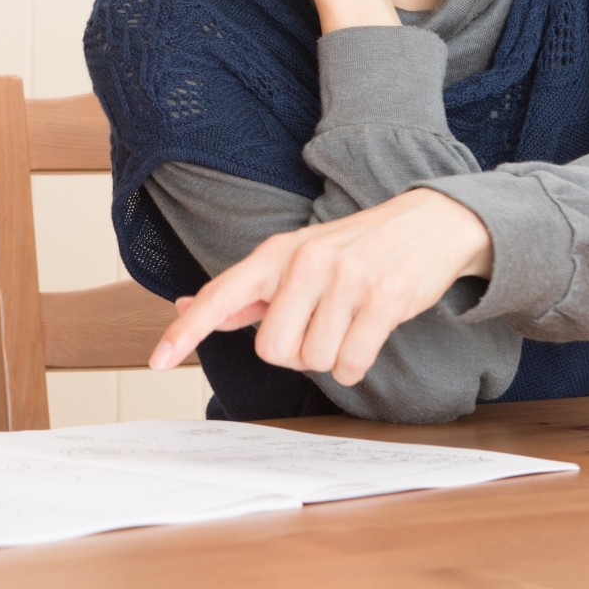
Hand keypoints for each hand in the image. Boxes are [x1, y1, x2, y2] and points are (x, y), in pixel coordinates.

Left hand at [149, 188, 493, 385]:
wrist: (430, 223)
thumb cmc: (355, 249)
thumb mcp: (296, 259)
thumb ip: (246, 292)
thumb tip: (189, 308)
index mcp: (276, 253)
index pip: (220, 294)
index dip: (186, 331)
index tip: (158, 360)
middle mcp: (305, 261)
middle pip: (271, 350)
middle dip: (296, 354)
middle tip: (319, 328)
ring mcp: (345, 278)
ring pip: (314, 361)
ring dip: (332, 357)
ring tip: (348, 323)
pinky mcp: (383, 298)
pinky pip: (351, 364)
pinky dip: (357, 364)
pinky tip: (366, 337)